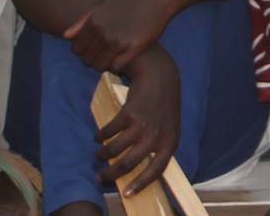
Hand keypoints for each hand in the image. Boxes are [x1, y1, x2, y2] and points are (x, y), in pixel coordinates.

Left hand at [66, 0, 179, 72]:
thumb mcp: (104, 3)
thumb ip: (83, 20)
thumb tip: (65, 36)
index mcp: (93, 22)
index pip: (77, 50)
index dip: (84, 51)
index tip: (95, 49)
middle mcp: (103, 32)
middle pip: (87, 60)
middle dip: (94, 59)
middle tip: (106, 54)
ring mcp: (118, 40)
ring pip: (100, 66)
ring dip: (105, 65)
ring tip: (114, 57)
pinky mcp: (134, 47)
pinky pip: (117, 67)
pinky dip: (118, 67)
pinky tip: (124, 58)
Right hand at [98, 47, 179, 195]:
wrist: (160, 76)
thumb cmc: (163, 105)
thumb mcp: (168, 127)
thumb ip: (157, 146)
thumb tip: (137, 170)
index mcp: (169, 142)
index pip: (156, 171)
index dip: (140, 184)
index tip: (126, 194)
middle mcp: (156, 136)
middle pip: (128, 164)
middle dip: (110, 174)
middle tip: (100, 177)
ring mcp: (142, 125)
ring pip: (114, 150)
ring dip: (102, 155)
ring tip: (99, 155)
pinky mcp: (129, 113)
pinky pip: (108, 132)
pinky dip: (100, 136)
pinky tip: (99, 136)